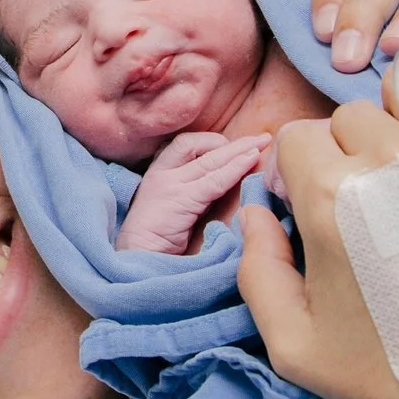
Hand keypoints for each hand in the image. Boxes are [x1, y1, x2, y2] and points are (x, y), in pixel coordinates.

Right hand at [115, 130, 270, 255]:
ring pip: (210, 159)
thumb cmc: (156, 243)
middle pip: (200, 146)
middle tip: (260, 139)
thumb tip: (229, 187)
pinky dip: (236, 168)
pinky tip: (252, 160)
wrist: (136, 259)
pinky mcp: (180, 199)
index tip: (235, 148)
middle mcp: (161, 173)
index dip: (212, 142)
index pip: (186, 145)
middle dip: (233, 143)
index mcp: (158, 174)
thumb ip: (195, 195)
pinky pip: (214, 180)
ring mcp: (169, 184)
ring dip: (239, 150)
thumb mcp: (174, 210)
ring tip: (262, 143)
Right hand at [237, 59, 398, 398]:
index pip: (298, 138)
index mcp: (331, 195)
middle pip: (353, 114)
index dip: (301, 173)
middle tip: (378, 202)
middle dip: (352, 150)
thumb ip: (256, 272)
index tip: (321, 208)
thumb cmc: (396, 380)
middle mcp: (394, 158)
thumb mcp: (295, 346)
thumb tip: (253, 212)